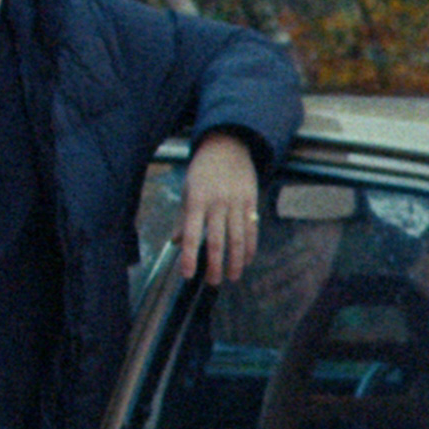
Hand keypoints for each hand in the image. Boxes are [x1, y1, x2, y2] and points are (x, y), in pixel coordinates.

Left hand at [175, 132, 260, 285]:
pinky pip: (252, 228)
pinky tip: (246, 260)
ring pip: (238, 238)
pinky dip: (250, 247)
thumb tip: (177, 242)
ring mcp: (236, 203)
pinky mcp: (251, 201)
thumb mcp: (188, 190)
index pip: (192, 234)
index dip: (190, 256)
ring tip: (232, 277)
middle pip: (218, 240)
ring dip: (235, 261)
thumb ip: (183, 218)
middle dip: (215, 265)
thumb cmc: (203, 170)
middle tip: (213, 282)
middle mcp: (217, 203)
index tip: (188, 275)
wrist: (228, 146)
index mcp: (197, 201)